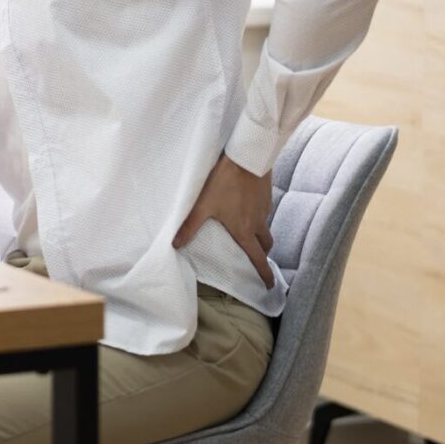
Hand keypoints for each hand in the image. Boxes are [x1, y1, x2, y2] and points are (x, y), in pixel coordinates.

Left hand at [173, 153, 275, 288]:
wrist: (247, 158)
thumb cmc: (224, 182)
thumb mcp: (203, 205)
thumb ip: (190, 226)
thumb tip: (175, 244)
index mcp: (244, 231)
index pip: (258, 259)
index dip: (264, 274)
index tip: (269, 286)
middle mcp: (258, 223)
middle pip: (265, 246)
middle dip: (262, 255)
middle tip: (256, 259)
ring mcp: (264, 209)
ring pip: (266, 229)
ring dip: (260, 236)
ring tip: (249, 234)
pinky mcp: (266, 196)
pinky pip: (264, 213)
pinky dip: (259, 217)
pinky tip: (247, 210)